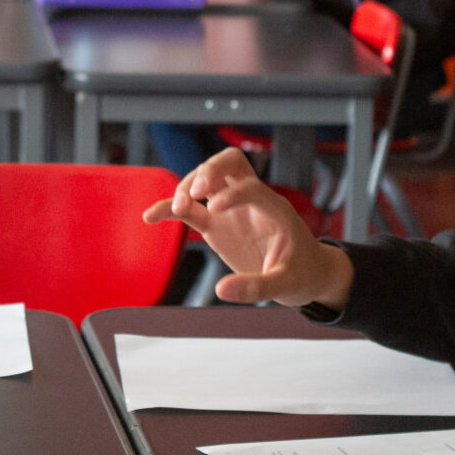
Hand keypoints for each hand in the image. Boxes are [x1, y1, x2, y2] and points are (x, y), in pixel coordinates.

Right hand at [141, 149, 354, 307]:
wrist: (305, 275)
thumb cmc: (301, 274)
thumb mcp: (286, 285)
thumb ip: (256, 288)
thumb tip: (221, 291)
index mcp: (273, 208)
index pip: (251, 186)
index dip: (233, 193)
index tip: (215, 209)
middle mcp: (250, 201)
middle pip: (229, 162)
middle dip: (209, 170)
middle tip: (197, 193)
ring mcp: (231, 210)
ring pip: (205, 179)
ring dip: (188, 186)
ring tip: (178, 207)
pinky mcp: (216, 224)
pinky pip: (189, 209)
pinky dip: (169, 208)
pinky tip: (150, 216)